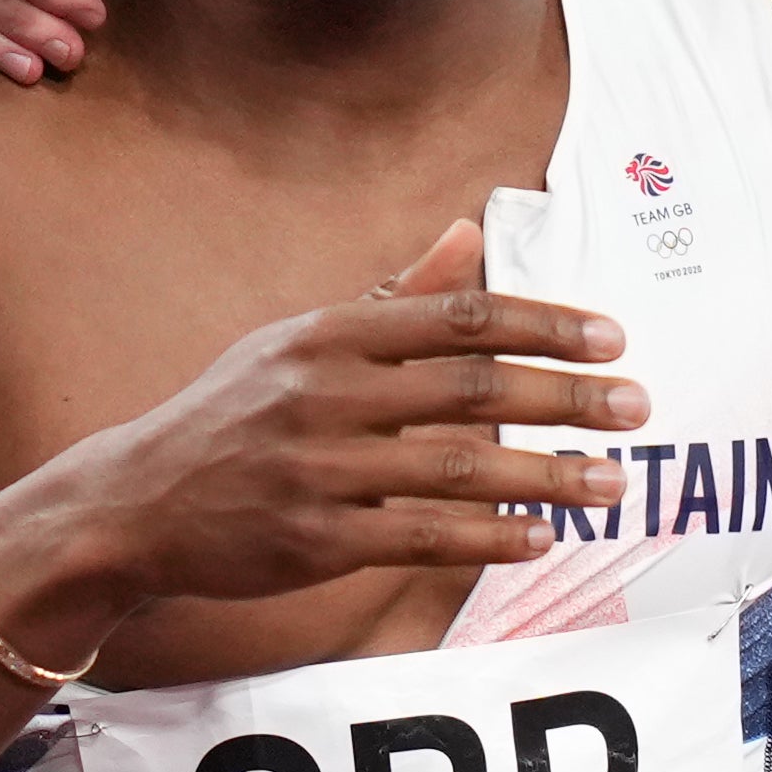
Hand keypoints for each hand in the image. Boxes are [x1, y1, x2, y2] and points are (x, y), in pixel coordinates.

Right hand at [0, 218, 643, 659]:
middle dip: (566, 397)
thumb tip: (471, 233)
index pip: (457, 316)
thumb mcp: (299, 342)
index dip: (542, 324)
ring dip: (547, 474)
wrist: (133, 503)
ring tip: (613, 481)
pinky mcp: (312, 538)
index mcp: (329, 334)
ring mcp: (317, 467)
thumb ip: (393, 296)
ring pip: (455, 467)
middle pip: (470, 387)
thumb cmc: (231, 417)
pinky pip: (419, 536)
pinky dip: (486, 536)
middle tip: (638, 406)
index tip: (612, 337)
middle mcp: (324, 392)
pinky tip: (540, 538)